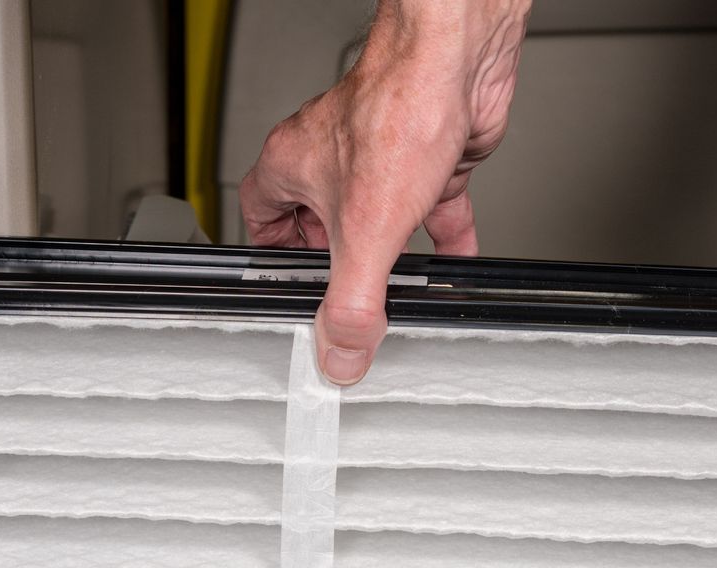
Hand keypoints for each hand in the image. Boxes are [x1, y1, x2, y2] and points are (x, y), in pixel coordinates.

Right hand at [240, 0, 529, 384]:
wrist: (457, 65)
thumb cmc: (399, 111)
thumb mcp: (364, 234)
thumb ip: (351, 303)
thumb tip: (341, 353)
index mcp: (294, 166)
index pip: (259, 218)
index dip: (271, 256)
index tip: (287, 287)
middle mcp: (332, 157)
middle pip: (318, 221)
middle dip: (335, 263)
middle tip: (345, 297)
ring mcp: (382, 156)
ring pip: (376, 215)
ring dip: (387, 251)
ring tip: (395, 287)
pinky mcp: (428, 156)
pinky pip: (430, 206)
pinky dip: (442, 236)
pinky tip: (453, 259)